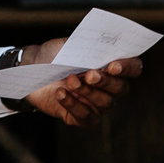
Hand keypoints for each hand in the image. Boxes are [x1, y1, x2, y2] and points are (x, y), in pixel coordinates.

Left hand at [19, 37, 143, 126]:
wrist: (29, 68)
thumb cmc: (54, 55)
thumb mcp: (69, 45)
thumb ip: (87, 46)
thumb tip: (101, 46)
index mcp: (112, 66)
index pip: (134, 68)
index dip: (128, 68)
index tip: (113, 65)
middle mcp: (109, 88)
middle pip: (121, 89)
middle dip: (106, 82)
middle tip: (89, 74)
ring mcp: (96, 104)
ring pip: (104, 103)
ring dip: (87, 92)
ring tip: (70, 80)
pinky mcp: (81, 117)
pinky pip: (85, 116)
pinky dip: (73, 105)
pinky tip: (60, 93)